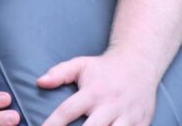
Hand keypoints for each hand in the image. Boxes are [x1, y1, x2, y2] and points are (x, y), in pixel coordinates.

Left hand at [37, 51, 158, 125]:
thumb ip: (60, 73)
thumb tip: (40, 82)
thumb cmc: (105, 68)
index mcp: (93, 92)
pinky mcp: (142, 123)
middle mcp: (110, 105)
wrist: (140, 62)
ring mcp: (128, 116)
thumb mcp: (81, 64)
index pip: (68, 111)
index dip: (52, 124)